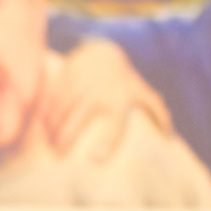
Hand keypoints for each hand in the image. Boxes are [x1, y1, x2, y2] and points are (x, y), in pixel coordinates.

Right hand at [39, 38, 172, 158]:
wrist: (102, 51)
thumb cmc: (124, 79)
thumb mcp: (142, 92)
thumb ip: (158, 112)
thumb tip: (169, 136)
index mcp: (119, 100)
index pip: (115, 125)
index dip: (108, 143)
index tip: (96, 159)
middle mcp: (97, 92)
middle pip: (78, 119)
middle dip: (66, 138)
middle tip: (59, 156)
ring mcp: (78, 84)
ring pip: (60, 110)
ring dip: (52, 129)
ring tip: (49, 146)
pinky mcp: (63, 78)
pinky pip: (50, 100)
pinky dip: (44, 115)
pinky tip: (42, 128)